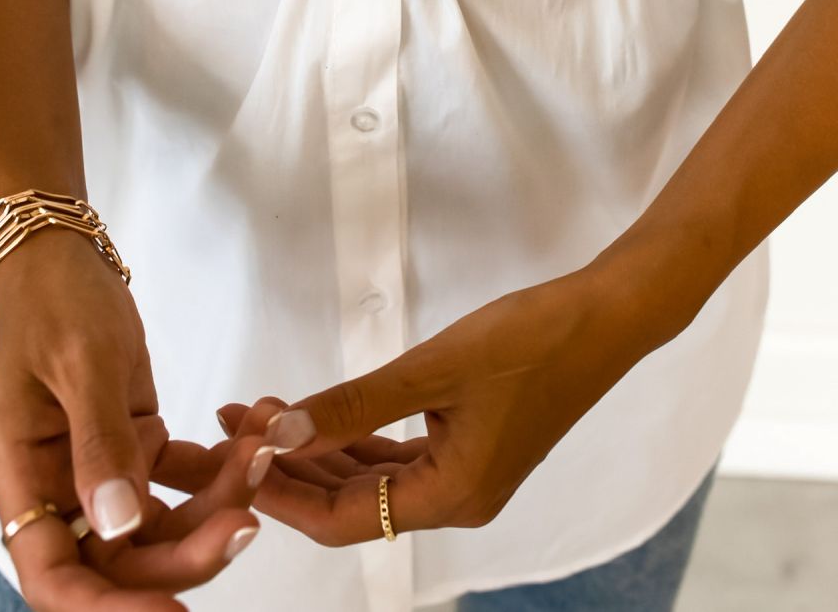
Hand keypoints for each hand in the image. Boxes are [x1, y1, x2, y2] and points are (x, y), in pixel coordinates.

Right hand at [0, 229, 270, 609]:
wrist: (62, 255)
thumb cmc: (55, 300)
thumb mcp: (81, 363)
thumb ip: (99, 444)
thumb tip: (119, 527)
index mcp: (23, 479)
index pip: (57, 578)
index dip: (112, 609)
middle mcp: (59, 489)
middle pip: (123, 559)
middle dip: (189, 550)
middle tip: (248, 519)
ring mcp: (99, 470)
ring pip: (163, 522)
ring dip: (217, 498)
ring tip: (263, 447)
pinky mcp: (134, 444)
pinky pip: (181, 478)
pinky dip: (219, 466)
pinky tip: (254, 436)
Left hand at [217, 266, 645, 544]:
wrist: (605, 317)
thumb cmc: (528, 341)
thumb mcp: (432, 370)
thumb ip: (352, 406)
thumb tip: (278, 436)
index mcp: (451, 497)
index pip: (341, 520)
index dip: (280, 492)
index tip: (232, 454)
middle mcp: (456, 499)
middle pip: (350, 503)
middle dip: (289, 466)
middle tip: (235, 424)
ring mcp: (466, 473)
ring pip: (370, 477)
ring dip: (318, 448)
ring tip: (264, 412)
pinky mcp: (471, 443)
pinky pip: (397, 455)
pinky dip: (355, 436)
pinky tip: (321, 414)